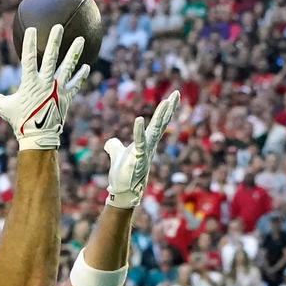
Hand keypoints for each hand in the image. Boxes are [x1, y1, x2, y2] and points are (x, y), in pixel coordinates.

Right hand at [0, 25, 88, 150]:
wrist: (38, 137)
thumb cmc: (20, 121)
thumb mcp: (3, 107)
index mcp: (30, 83)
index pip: (28, 58)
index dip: (29, 43)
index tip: (32, 30)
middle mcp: (46, 83)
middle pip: (51, 58)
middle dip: (55, 41)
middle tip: (59, 26)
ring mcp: (58, 90)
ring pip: (67, 67)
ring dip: (74, 53)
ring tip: (81, 39)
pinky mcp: (66, 98)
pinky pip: (75, 84)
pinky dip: (80, 76)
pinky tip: (86, 66)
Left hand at [103, 90, 180, 208]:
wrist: (122, 192)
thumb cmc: (122, 175)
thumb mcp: (117, 155)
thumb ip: (114, 147)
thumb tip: (109, 143)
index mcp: (146, 143)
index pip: (157, 124)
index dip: (165, 111)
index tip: (172, 97)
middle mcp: (149, 146)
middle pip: (161, 124)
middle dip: (168, 109)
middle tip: (176, 93)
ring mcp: (145, 152)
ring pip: (155, 131)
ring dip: (161, 116)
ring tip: (166, 101)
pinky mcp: (137, 159)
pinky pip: (140, 143)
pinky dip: (139, 131)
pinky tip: (139, 119)